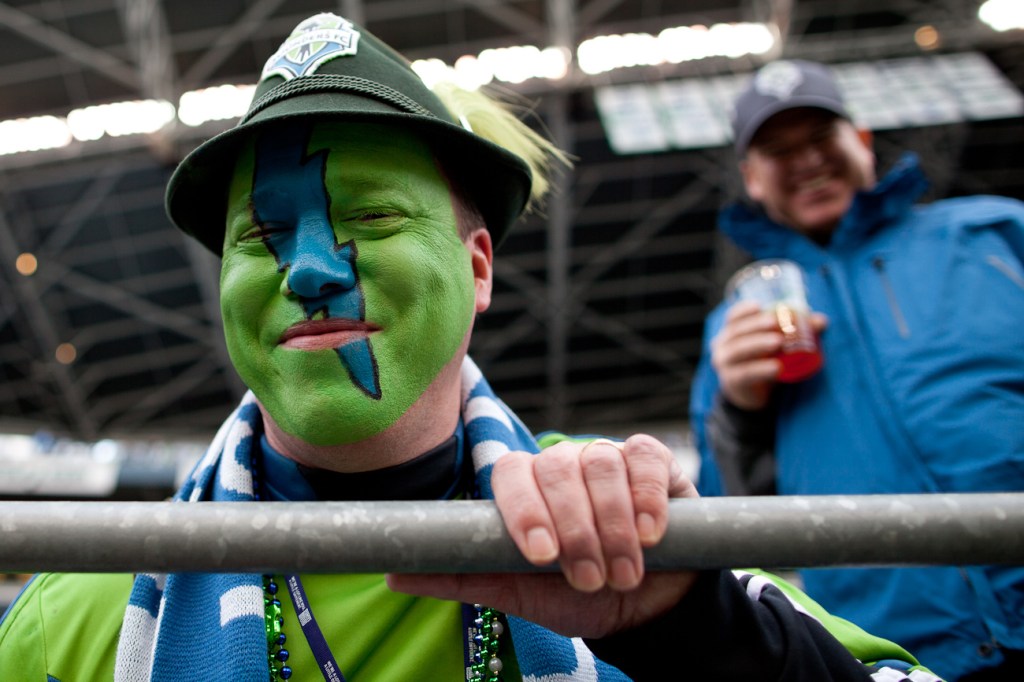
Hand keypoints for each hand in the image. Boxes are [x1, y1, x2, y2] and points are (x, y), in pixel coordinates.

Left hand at [387, 434, 698, 638]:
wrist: (646, 610)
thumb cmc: (577, 598)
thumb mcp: (519, 593)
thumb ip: (464, 579)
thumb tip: (393, 575)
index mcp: (526, 490)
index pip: (510, 472)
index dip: (522, 508)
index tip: (540, 555)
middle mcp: (564, 466)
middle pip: (557, 467)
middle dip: (574, 528)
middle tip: (587, 578)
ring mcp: (609, 458)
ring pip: (601, 463)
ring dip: (612, 524)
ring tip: (623, 573)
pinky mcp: (654, 461)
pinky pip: (645, 459)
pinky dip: (647, 496)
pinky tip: (651, 534)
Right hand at [711, 301, 826, 409]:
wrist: (753, 395)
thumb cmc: (763, 362)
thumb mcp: (776, 346)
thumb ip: (796, 332)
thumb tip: (822, 321)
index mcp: (731, 332)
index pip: (732, 317)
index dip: (743, 310)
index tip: (759, 305)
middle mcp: (722, 346)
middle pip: (736, 331)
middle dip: (756, 325)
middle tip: (776, 322)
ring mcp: (724, 364)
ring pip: (738, 350)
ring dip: (758, 344)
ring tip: (778, 342)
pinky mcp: (732, 381)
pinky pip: (745, 373)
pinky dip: (761, 369)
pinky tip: (776, 368)